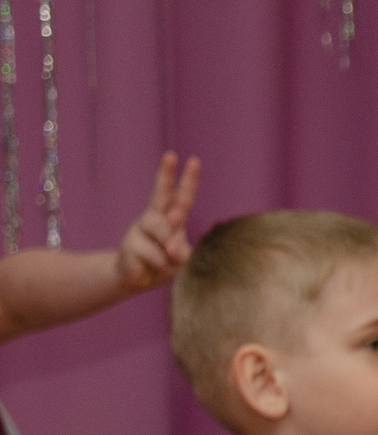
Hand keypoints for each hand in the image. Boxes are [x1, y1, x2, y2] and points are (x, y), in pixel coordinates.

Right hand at [113, 151, 200, 292]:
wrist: (136, 280)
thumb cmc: (164, 265)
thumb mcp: (181, 260)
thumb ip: (183, 251)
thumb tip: (170, 246)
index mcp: (171, 218)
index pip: (181, 197)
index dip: (187, 180)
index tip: (192, 160)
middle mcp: (153, 218)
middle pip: (161, 196)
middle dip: (166, 174)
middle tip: (171, 154)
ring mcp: (138, 229)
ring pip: (161, 229)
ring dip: (169, 250)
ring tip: (166, 260)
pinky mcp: (129, 245)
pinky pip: (154, 254)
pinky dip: (160, 265)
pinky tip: (151, 267)